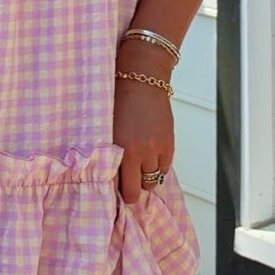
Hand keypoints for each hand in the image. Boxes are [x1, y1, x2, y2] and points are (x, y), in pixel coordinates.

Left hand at [114, 78, 174, 206]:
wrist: (141, 80)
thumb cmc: (119, 102)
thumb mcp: (106, 130)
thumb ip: (109, 153)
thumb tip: (110, 175)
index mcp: (118, 148)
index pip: (115, 184)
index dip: (113, 191)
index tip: (110, 194)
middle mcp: (138, 152)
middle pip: (134, 190)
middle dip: (129, 192)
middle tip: (126, 188)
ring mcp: (155, 149)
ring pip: (151, 182)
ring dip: (144, 180)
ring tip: (138, 171)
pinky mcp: (169, 144)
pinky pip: (165, 169)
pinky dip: (157, 168)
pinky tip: (150, 160)